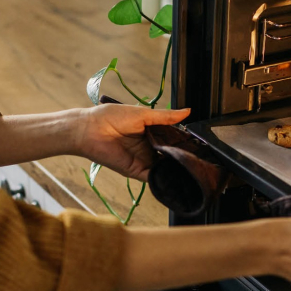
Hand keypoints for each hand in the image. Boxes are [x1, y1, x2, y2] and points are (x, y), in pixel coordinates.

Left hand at [76, 104, 190, 180]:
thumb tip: (188, 112)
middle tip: (201, 158)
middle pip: (170, 155)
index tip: (200, 144)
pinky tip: (177, 176)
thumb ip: (165, 116)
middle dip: (182, 157)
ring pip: (164, 167)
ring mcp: (143, 160)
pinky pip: (153, 177)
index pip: (172, 140)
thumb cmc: (112, 117)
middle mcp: (148, 148)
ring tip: (194, 168)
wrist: (90, 129)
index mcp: (150, 133)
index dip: (184, 142)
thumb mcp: (143, 114)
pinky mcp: (137, 171)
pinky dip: (164, 178)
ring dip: (176, 168)